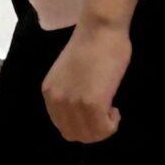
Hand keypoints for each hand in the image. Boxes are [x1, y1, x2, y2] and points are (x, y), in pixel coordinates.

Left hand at [42, 20, 131, 142]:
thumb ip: (71, 93)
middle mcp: (57, 101)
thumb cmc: (91, 44)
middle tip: (106, 114)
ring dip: (104, 128)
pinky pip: (103, 129)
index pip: (62, 126)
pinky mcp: (92, 104)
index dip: (82, 124)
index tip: (95, 112)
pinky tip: (115, 109)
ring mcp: (73, 104)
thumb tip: (84, 109)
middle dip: (93, 130)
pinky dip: (112, 125)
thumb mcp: (69, 74)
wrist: (100, 29)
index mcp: (49, 92)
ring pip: (89, 135)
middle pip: (74, 134)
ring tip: (111, 109)